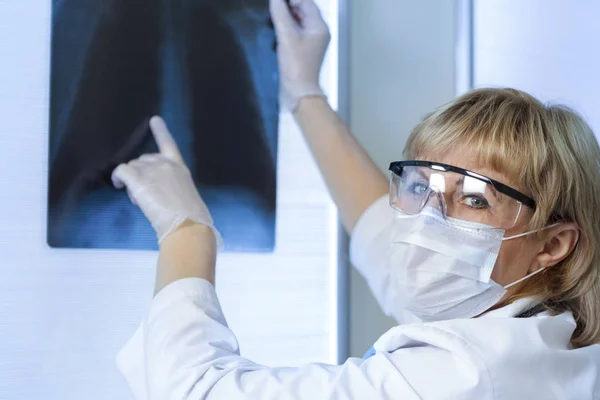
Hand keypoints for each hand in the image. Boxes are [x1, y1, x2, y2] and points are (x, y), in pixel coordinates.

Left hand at [111, 116, 222, 247]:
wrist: (186, 222)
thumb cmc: (191, 215)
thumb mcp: (185, 194)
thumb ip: (172, 186)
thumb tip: (157, 193)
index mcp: (179, 167)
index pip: (168, 144)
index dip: (161, 131)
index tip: (154, 120)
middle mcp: (164, 163)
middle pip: (143, 160)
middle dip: (141, 173)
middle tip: (146, 193)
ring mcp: (150, 170)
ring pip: (132, 167)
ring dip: (132, 181)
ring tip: (140, 200)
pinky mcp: (137, 179)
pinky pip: (121, 171)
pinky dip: (117, 178)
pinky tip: (119, 185)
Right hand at [270, 0, 330, 111]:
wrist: (299, 92)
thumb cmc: (295, 65)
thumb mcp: (286, 36)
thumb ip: (280, 14)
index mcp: (319, 27)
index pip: (307, 3)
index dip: (292, 0)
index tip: (276, 2)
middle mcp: (318, 32)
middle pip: (303, 12)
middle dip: (288, 8)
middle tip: (272, 10)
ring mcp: (311, 42)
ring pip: (298, 23)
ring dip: (286, 19)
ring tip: (272, 20)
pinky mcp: (304, 51)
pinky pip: (295, 34)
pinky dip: (286, 30)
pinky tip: (275, 33)